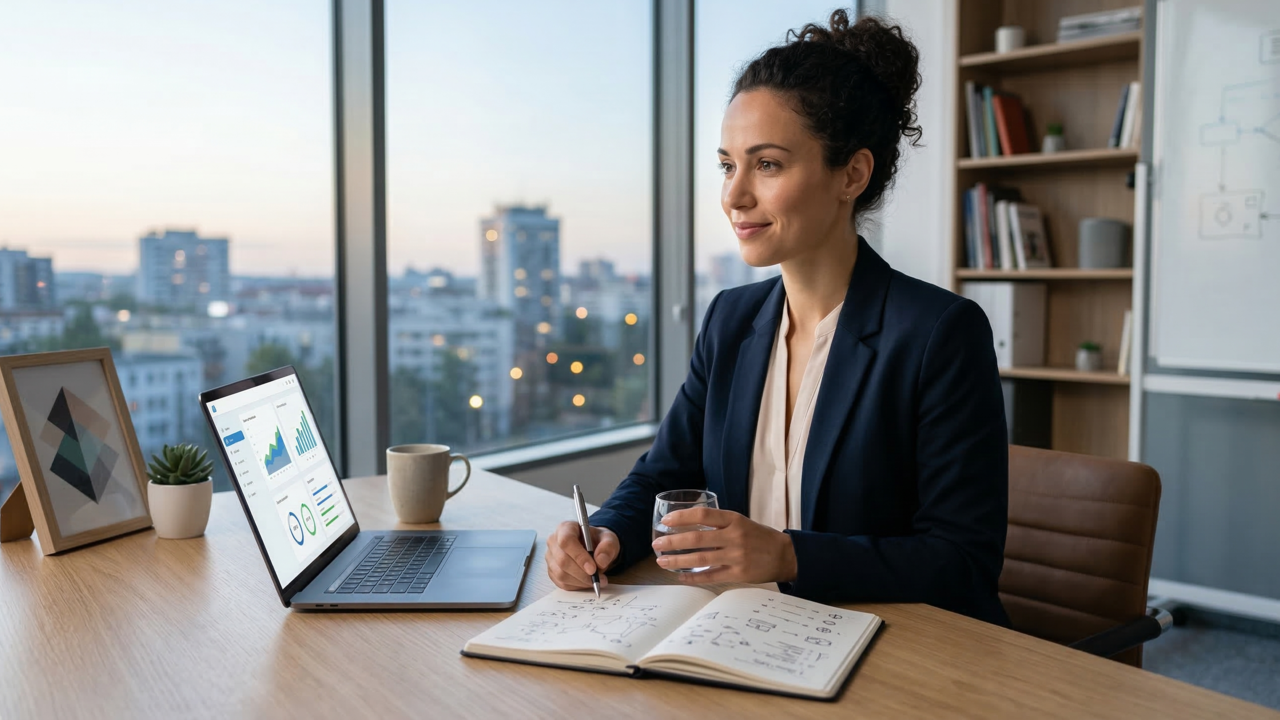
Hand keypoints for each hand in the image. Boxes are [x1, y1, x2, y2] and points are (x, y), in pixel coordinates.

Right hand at [545, 520, 619, 590]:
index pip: (566, 541)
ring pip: (561, 574)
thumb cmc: (599, 541)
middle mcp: (554, 541)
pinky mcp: (552, 571)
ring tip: (596, 580)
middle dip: (582, 573)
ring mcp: (551, 557)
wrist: (594, 548)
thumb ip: (607, 547)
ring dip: (580, 581)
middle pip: (562, 560)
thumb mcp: (609, 539)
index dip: (579, 556)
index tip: (593, 568)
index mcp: (566, 528)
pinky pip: (562, 583)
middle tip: (598, 578)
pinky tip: (587, 581)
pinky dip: (577, 585)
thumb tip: (600, 561)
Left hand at [651, 508, 796, 584]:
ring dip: (677, 560)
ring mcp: (736, 557)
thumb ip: (718, 523)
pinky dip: (693, 577)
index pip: (703, 515)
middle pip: (697, 539)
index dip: (682, 517)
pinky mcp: (738, 574)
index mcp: (734, 520)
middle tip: (657, 543)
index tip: (666, 520)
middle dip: (673, 541)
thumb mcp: (741, 522)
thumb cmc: (759, 537)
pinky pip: (711, 577)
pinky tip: (680, 577)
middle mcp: (734, 537)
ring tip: (662, 561)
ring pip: (700, 559)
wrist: (785, 555)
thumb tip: (686, 526)